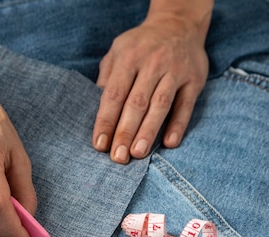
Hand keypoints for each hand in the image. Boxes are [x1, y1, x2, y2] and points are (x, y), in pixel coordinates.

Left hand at [92, 13, 208, 162]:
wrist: (178, 24)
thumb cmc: (139, 46)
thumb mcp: (116, 52)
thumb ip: (106, 79)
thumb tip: (96, 109)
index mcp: (128, 58)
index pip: (114, 94)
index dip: (106, 121)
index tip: (99, 144)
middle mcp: (152, 64)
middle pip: (137, 103)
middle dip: (126, 132)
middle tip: (117, 157)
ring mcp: (175, 71)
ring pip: (160, 105)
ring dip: (149, 131)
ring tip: (138, 153)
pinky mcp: (195, 79)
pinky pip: (186, 105)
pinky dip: (178, 125)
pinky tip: (169, 143)